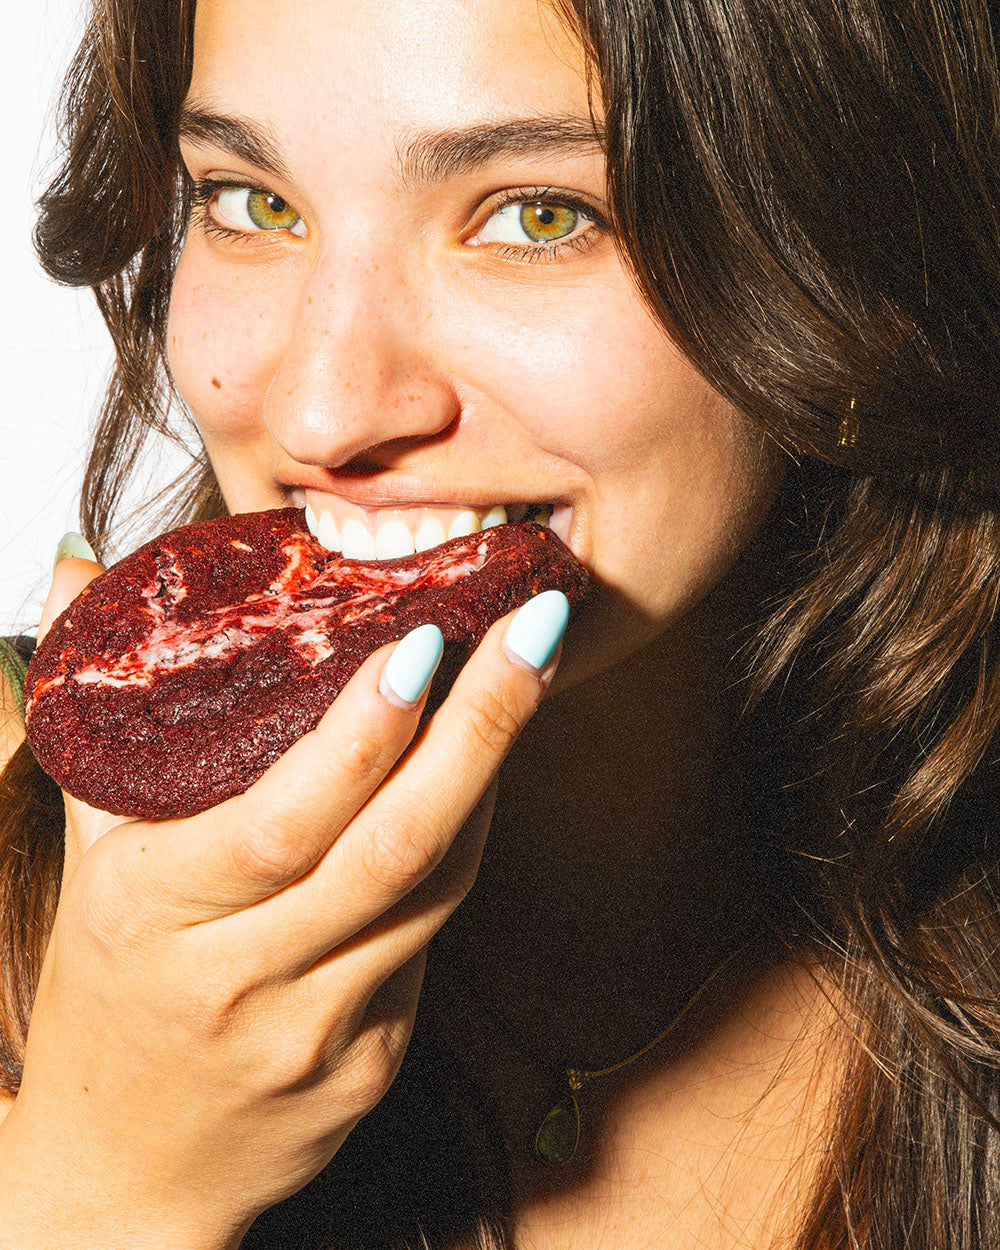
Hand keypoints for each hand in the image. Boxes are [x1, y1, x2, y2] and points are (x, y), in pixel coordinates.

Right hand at [0, 551, 565, 1247]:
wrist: (128, 1164)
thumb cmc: (109, 984)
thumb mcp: (87, 849)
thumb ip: (95, 706)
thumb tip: (81, 557)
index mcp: (156, 912)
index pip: (285, 820)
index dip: (365, 733)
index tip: (426, 642)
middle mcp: (243, 978)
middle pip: (393, 848)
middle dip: (482, 727)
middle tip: (537, 629)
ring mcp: (318, 1031)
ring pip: (438, 889)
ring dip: (491, 777)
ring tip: (525, 677)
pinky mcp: (375, 1063)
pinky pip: (440, 936)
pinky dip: (469, 846)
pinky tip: (486, 778)